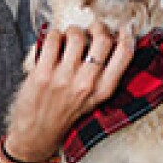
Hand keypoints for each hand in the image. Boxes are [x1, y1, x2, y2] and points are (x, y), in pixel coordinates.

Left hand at [4, 23, 134, 161]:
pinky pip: (53, 39)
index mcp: (102, 91)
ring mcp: (63, 78)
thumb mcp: (92, 101)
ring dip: (73, 30)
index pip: (124, 55)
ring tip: (69, 38)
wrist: (36, 136)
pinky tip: (54, 44)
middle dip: (98, 27)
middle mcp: (86, 84)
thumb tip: (109, 42)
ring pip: (77, 35)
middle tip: (92, 29)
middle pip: (103, 39)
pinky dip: (54, 36)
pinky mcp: (42, 74)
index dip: (126, 35)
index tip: (122, 28)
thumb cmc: (64, 116)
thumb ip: (102, 77)